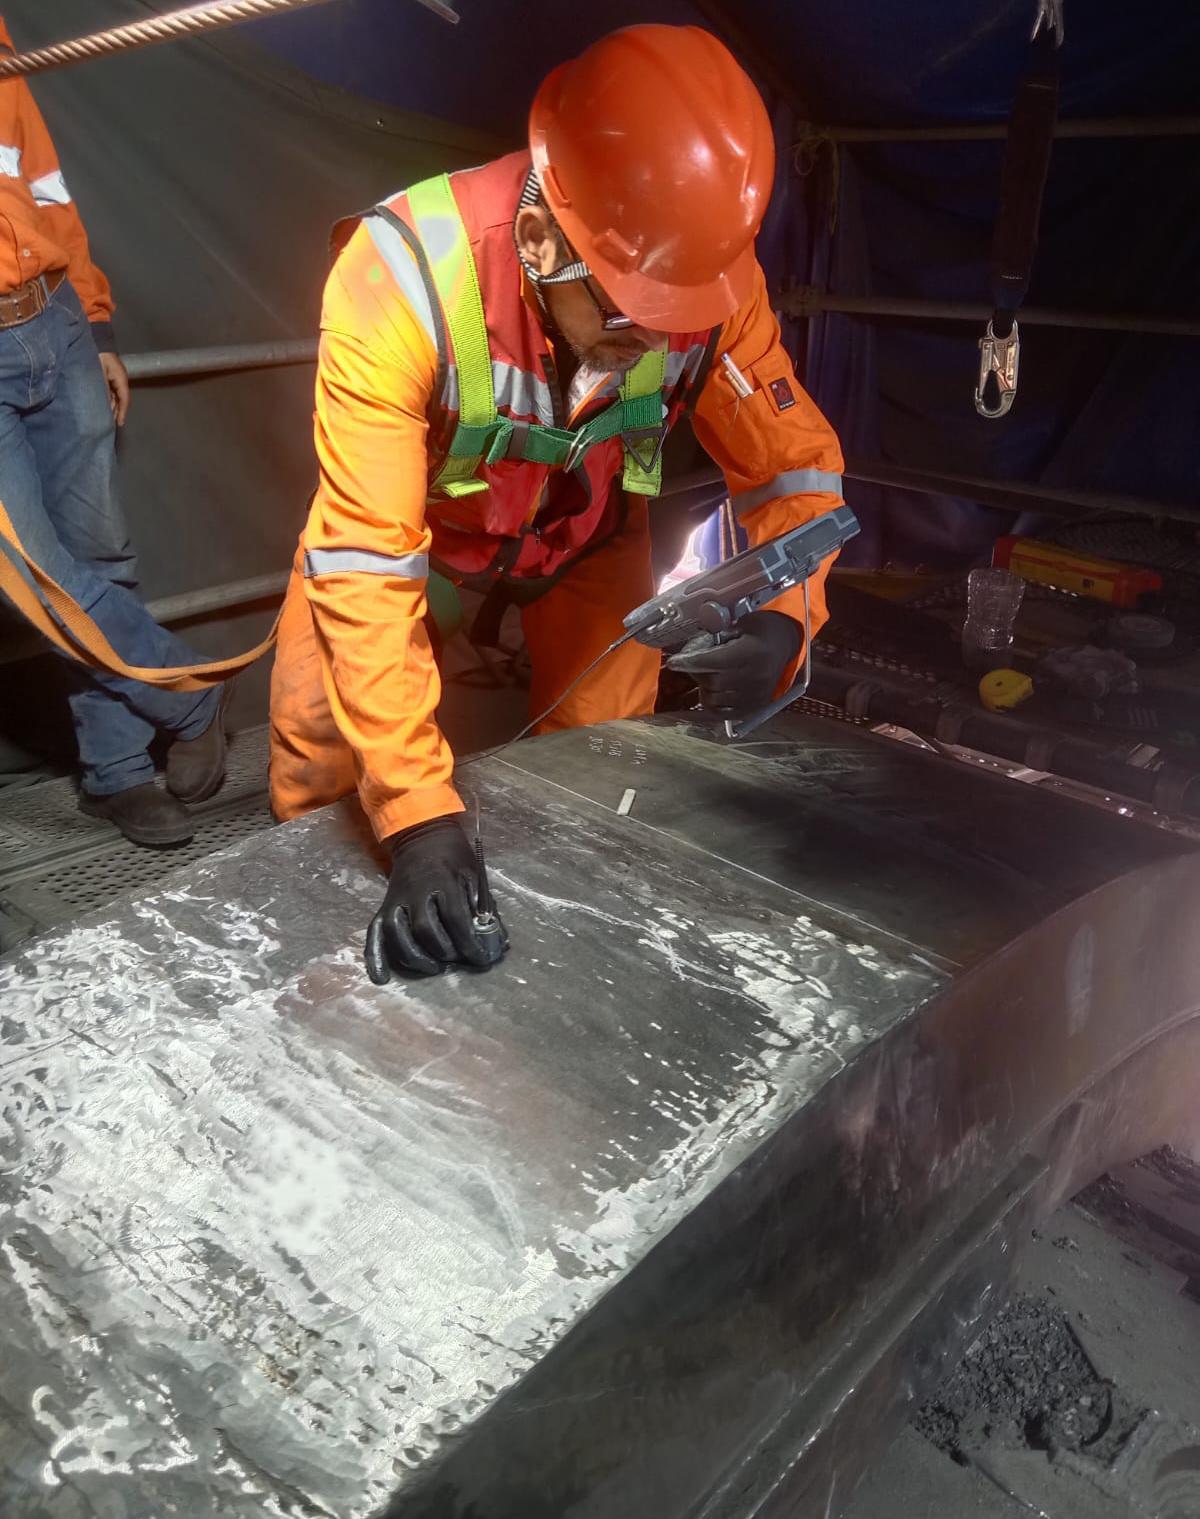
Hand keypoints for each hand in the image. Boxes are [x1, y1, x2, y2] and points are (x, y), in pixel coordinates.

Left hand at [98, 351, 130, 425]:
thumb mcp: (100, 371)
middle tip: (112, 424)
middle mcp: (120, 380)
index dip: (122, 412)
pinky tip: (104, 404)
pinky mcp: (110, 375)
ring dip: (113, 406)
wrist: (97, 339)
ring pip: (116, 396)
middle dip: (117, 412)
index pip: (124, 399)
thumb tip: (106, 403)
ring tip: (108, 417)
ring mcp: (116, 377)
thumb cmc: (98, 354)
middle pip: (121, 399)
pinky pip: (111, 390)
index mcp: (121, 379)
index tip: (119, 423)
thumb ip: (103, 387)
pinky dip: (109, 399)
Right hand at [364, 816, 508, 982]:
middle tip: (458, 960)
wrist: (422, 838)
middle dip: (444, 951)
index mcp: (442, 881)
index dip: (469, 944)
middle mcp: (415, 892)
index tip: (481, 959)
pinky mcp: (384, 907)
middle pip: (425, 929)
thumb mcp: (474, 875)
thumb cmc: (454, 859)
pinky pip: (375, 932)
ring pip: (397, 934)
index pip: (455, 919)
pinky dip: (375, 956)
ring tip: (433, 968)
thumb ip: (483, 907)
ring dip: (415, 957)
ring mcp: (395, 900)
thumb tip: (496, 942)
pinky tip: (382, 977)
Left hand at [666, 609, 800, 718]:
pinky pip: (723, 713)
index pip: (714, 662)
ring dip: (704, 688)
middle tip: (694, 663)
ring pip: (714, 699)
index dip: (691, 662)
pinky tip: (713, 690)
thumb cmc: (762, 630)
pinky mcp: (755, 707)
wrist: (786, 644)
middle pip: (712, 682)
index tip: (675, 662)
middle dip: (697, 672)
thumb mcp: (743, 622)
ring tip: (709, 675)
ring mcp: (756, 695)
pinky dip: (712, 703)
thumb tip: (694, 646)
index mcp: (753, 653)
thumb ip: (719, 633)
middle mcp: (756, 677)